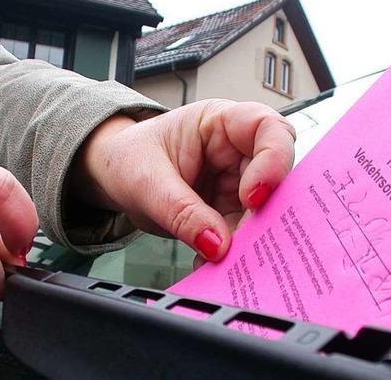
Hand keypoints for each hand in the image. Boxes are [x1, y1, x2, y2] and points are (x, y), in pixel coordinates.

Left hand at [76, 99, 294, 261]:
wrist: (114, 177)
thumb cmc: (129, 158)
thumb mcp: (146, 181)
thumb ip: (181, 212)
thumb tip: (217, 246)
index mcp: (220, 122)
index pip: (268, 128)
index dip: (274, 160)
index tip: (253, 197)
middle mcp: (237, 151)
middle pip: (276, 176)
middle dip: (266, 213)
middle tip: (246, 244)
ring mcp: (236, 182)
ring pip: (264, 212)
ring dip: (250, 239)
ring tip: (227, 263)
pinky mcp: (230, 211)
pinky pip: (244, 233)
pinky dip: (234, 253)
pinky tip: (217, 268)